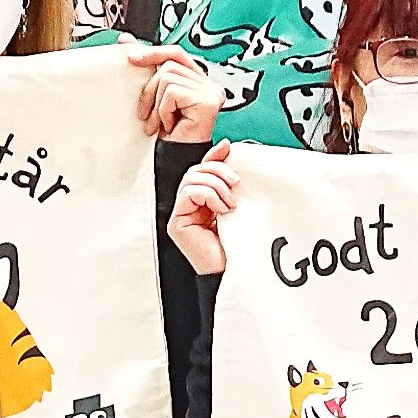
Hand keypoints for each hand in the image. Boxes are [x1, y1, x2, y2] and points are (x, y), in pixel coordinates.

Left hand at [128, 44, 225, 142]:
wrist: (175, 160)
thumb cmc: (167, 133)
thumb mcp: (153, 95)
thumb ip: (147, 68)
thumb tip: (126, 42)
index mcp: (198, 80)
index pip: (175, 54)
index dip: (152, 51)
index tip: (128, 51)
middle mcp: (209, 84)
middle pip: (169, 63)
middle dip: (149, 87)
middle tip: (142, 112)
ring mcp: (211, 92)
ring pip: (168, 77)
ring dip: (155, 103)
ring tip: (157, 124)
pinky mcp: (208, 101)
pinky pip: (172, 92)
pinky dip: (164, 110)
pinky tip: (169, 125)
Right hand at [168, 140, 238, 274]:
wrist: (237, 270)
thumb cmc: (239, 244)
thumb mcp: (238, 203)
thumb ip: (230, 181)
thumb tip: (226, 148)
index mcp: (205, 201)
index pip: (203, 170)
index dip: (213, 157)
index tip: (228, 147)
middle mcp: (190, 206)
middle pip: (196, 170)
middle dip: (218, 170)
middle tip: (236, 184)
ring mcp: (182, 214)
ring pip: (191, 179)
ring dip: (216, 185)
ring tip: (230, 203)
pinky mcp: (177, 223)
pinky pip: (188, 192)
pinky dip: (208, 195)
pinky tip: (221, 209)